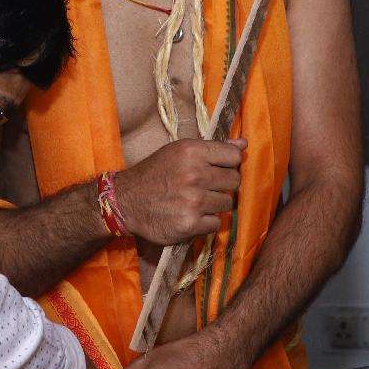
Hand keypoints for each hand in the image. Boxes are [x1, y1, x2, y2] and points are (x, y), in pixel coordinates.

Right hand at [110, 139, 244, 245]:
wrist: (125, 201)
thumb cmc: (154, 174)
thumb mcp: (178, 152)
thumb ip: (212, 148)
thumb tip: (243, 144)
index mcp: (192, 151)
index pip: (234, 157)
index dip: (229, 164)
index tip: (218, 169)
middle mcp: (195, 174)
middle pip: (234, 181)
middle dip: (222, 185)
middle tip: (205, 187)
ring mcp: (193, 201)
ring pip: (227, 203)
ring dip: (214, 204)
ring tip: (195, 201)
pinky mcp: (190, 224)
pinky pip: (216, 223)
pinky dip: (206, 222)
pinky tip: (190, 215)